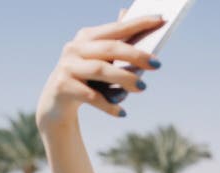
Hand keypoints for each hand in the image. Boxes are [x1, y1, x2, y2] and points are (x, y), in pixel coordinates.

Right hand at [35, 9, 165, 128]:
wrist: (57, 105)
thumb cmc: (87, 80)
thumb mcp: (101, 62)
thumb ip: (116, 42)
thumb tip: (127, 12)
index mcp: (87, 37)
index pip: (117, 27)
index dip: (139, 23)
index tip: (162, 19)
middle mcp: (75, 48)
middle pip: (110, 48)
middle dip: (136, 54)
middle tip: (157, 64)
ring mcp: (67, 67)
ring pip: (100, 70)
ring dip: (124, 78)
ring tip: (143, 87)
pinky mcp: (62, 87)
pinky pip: (91, 96)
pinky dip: (109, 105)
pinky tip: (122, 113)